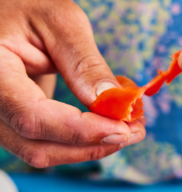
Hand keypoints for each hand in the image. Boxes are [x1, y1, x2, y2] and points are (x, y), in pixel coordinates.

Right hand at [0, 0, 145, 167]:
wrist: (6, 11)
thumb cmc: (27, 5)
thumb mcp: (60, 22)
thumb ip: (84, 64)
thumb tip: (114, 103)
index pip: (32, 117)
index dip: (81, 130)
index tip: (123, 129)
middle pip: (37, 146)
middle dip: (93, 145)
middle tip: (134, 131)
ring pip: (41, 151)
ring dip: (89, 148)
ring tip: (127, 129)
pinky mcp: (13, 118)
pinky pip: (44, 142)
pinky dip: (79, 140)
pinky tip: (106, 126)